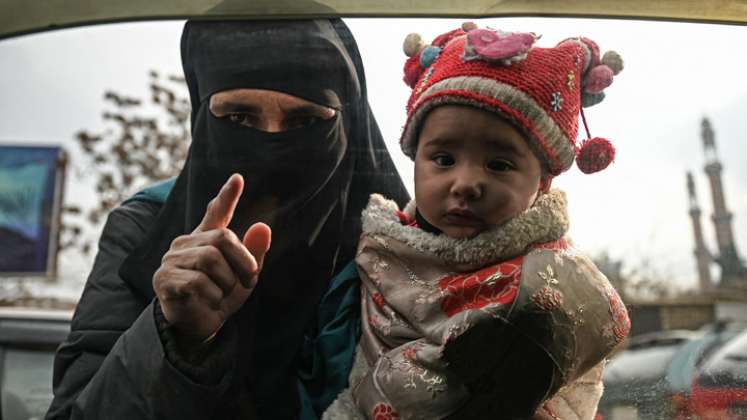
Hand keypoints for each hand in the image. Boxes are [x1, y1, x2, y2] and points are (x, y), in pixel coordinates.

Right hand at [153, 173, 271, 344]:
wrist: (197, 327)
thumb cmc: (220, 298)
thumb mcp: (244, 277)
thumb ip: (253, 253)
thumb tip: (264, 227)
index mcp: (206, 239)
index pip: (216, 212)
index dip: (227, 196)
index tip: (238, 178)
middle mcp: (186, 243)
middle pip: (223, 239)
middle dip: (243, 262)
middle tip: (249, 281)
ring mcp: (172, 259)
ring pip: (210, 260)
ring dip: (226, 282)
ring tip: (222, 294)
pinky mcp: (164, 279)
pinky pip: (197, 281)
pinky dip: (212, 295)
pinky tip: (209, 301)